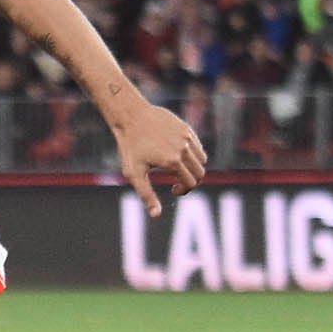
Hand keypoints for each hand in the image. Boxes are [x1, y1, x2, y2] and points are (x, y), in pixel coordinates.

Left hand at [112, 97, 208, 212]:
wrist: (131, 116)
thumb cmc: (130, 146)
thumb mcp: (134, 173)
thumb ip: (147, 195)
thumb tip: (156, 215)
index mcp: (173, 161)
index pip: (191, 183)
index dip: (184, 191)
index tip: (173, 190)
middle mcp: (184, 148)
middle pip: (200, 172)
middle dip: (191, 182)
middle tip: (178, 183)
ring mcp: (187, 137)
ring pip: (202, 159)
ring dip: (194, 168)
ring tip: (178, 169)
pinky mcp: (186, 128)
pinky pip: (197, 146)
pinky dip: (193, 154)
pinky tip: (177, 155)